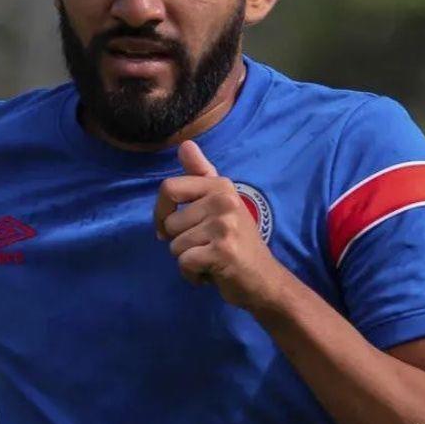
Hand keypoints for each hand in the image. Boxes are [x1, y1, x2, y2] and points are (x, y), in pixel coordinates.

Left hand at [153, 140, 288, 310]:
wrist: (264, 279)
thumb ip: (201, 174)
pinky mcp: (222, 252)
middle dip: (179, 241)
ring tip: (210, 258)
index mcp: (221, 186)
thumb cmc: (238, 242)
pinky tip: (210, 273)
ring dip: (187, 259)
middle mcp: (224, 200)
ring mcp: (224, 226)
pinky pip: (184, 262)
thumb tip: (184, 144)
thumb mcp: (221, 203)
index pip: (169, 188)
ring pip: (175, 245)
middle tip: (203, 246)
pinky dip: (192, 275)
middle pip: (170, 222)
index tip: (169, 227)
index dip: (160, 212)